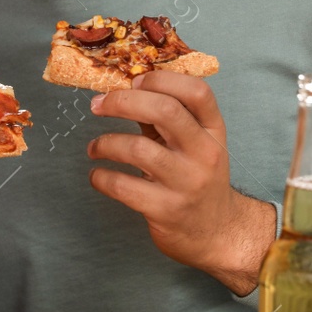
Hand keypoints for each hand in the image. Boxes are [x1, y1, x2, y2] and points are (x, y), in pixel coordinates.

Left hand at [86, 72, 275, 294]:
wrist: (217, 233)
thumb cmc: (198, 180)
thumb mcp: (196, 145)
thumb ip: (169, 119)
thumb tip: (126, 89)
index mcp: (214, 131)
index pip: (197, 91)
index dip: (162, 79)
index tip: (135, 81)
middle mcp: (204, 154)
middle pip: (165, 111)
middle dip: (123, 101)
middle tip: (99, 105)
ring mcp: (186, 183)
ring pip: (137, 149)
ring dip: (105, 142)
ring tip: (95, 147)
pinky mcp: (165, 209)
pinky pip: (123, 186)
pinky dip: (101, 177)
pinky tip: (98, 175)